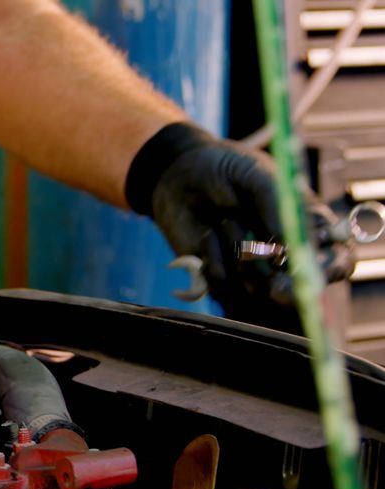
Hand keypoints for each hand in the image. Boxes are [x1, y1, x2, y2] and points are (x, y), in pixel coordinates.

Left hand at [125, 123, 352, 321]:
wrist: (177, 174)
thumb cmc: (225, 169)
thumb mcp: (256, 174)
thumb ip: (277, 206)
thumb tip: (292, 248)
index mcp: (310, 230)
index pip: (337, 262)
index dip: (326, 270)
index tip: (304, 270)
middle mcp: (287, 258)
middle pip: (299, 293)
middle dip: (282, 288)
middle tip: (267, 276)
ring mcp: (253, 274)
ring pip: (257, 294)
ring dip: (238, 257)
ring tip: (225, 220)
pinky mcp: (221, 282)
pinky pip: (223, 289)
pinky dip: (214, 261)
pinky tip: (207, 234)